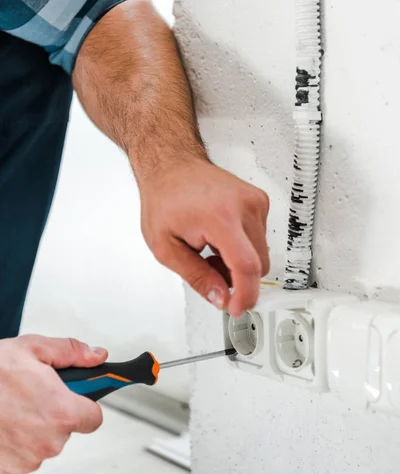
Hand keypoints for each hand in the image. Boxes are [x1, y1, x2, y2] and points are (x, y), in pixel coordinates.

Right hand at [0, 335, 107, 473]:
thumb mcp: (34, 348)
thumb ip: (72, 352)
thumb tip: (97, 355)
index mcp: (61, 412)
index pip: (94, 418)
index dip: (85, 404)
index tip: (75, 396)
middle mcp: (48, 442)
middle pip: (66, 429)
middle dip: (55, 412)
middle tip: (33, 393)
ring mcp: (28, 460)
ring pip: (43, 442)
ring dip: (34, 427)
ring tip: (12, 405)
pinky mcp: (9, 470)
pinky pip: (23, 455)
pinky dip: (15, 441)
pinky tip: (3, 422)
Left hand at [139, 159, 269, 316]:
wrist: (172, 165)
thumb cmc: (165, 197)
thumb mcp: (166, 247)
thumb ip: (197, 277)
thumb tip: (221, 298)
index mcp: (221, 217)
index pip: (247, 266)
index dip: (246, 294)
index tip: (239, 307)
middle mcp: (244, 206)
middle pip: (259, 263)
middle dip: (237, 278)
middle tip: (209, 270)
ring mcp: (255, 201)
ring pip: (261, 253)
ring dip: (239, 262)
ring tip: (210, 249)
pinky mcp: (259, 200)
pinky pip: (260, 237)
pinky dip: (243, 246)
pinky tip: (220, 238)